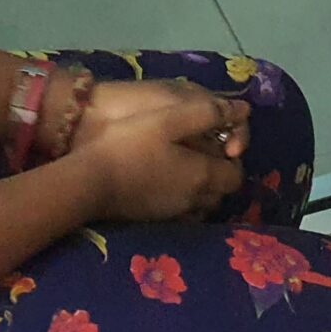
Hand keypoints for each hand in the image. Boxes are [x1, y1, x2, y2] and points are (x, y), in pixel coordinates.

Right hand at [71, 87, 246, 222]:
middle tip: (203, 150)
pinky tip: (167, 182)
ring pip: (203, 204)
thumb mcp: (169, 118)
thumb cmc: (130, 144)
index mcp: (203, 176)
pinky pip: (184, 213)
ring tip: (186, 166)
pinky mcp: (156, 220)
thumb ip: (207, 113)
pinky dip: (186, 200)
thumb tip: (242, 111)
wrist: (88, 182)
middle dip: (220, 173)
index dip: (233, 158)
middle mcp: (194, 200)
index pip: (236, 175)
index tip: (219, 141)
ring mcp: (174, 214)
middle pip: (222, 192)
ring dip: (204, 189)